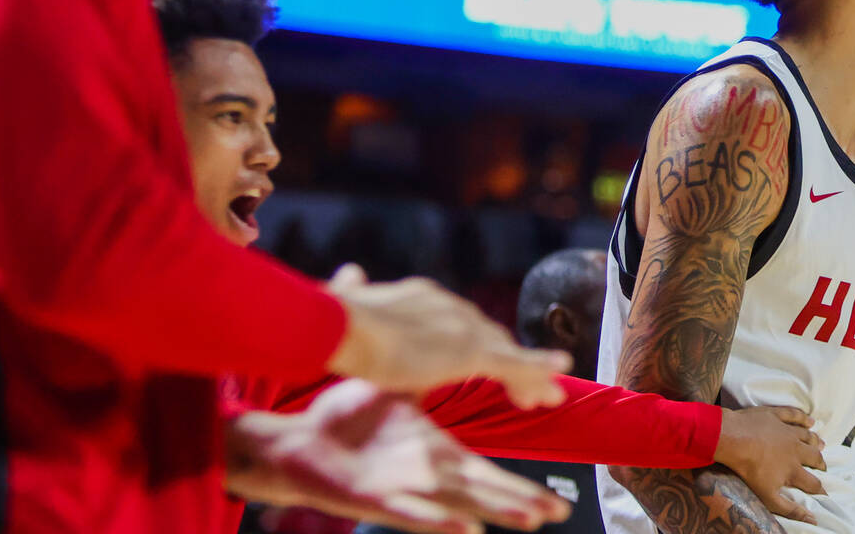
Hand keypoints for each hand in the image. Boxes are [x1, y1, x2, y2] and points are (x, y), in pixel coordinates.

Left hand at [224, 379, 571, 533]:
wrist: (297, 445)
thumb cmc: (347, 423)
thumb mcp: (395, 391)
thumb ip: (424, 372)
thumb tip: (445, 339)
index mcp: (434, 456)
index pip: (486, 473)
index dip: (519, 485)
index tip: (554, 499)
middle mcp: (425, 478)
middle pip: (482, 492)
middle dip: (519, 501)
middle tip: (557, 513)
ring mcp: (402, 490)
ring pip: (455, 505)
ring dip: (491, 512)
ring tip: (530, 520)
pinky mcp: (374, 498)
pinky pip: (410, 511)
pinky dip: (437, 520)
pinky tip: (466, 530)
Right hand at [324, 265, 571, 408]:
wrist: (342, 327)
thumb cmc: (335, 321)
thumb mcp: (348, 306)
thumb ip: (354, 293)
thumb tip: (347, 273)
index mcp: (422, 299)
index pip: (460, 323)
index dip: (477, 343)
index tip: (485, 360)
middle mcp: (449, 307)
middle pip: (490, 335)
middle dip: (511, 361)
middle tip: (528, 390)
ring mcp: (461, 327)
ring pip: (507, 351)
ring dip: (530, 374)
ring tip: (548, 397)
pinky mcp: (469, 351)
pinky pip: (514, 361)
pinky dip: (540, 365)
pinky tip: (562, 370)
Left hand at [713, 405, 826, 524]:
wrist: (733, 439)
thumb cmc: (749, 469)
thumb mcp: (768, 496)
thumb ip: (790, 509)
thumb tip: (813, 520)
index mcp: (793, 469)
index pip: (813, 483)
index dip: (821, 490)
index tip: (826, 493)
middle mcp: (795, 449)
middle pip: (814, 456)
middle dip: (821, 462)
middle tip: (823, 466)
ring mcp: (786, 430)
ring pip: (807, 435)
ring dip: (815, 440)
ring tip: (821, 444)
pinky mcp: (776, 415)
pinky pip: (794, 415)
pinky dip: (803, 417)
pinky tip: (809, 420)